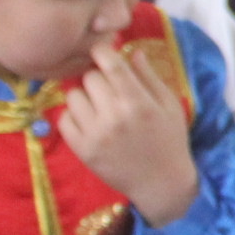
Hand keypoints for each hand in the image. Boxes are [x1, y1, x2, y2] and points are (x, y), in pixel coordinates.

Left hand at [59, 36, 198, 225]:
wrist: (162, 183)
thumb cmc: (170, 140)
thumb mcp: (170, 105)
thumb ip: (149, 77)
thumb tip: (131, 51)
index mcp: (138, 102)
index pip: (109, 64)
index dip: (102, 52)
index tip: (103, 54)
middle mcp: (114, 116)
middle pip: (89, 77)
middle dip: (98, 78)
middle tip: (108, 89)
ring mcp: (95, 134)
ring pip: (73, 96)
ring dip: (84, 97)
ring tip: (98, 107)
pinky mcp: (82, 150)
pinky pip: (64, 119)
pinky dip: (73, 117)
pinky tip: (89, 122)